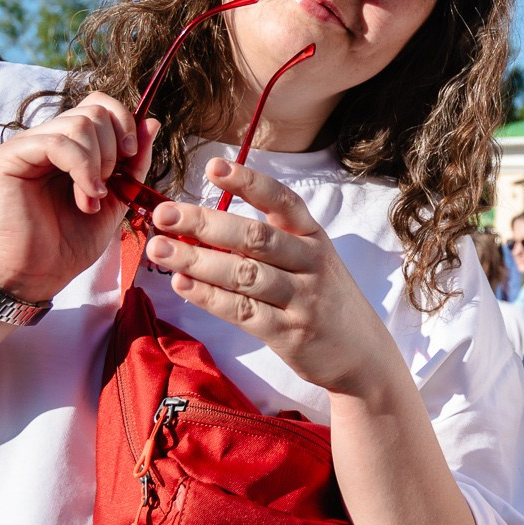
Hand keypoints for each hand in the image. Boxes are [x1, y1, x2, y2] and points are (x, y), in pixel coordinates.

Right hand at [0, 96, 153, 304]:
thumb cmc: (72, 241)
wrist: (40, 273)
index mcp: (70, 144)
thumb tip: (150, 121)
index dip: (123, 123)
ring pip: (79, 124)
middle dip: (112, 149)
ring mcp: (27, 144)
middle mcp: (46, 138)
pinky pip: (58, 142)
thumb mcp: (117, 197)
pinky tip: (86, 196)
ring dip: (97, 165)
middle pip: (93, 111)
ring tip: (92, 199)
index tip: (131, 157)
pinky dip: (82, 168)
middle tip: (107, 187)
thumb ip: (134, 161)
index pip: (98, 105)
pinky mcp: (11, 156)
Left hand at [141, 158, 403, 397]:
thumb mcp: (313, 262)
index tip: (214, 167)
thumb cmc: (326, 302)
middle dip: (205, 223)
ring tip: (159, 249)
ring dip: (196, 260)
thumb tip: (208, 224)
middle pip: (254, 237)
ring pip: (243, 274)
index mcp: (315, 238)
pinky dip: (208, 297)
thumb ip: (273, 242)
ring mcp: (302, 299)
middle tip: (164, 213)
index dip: (248, 182)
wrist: (364, 357)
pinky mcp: (289, 333)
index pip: (281, 201)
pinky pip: (242, 311)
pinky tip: (182, 285)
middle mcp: (311, 263)